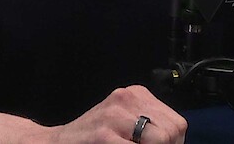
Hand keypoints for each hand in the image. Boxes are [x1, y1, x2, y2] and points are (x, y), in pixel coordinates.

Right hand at [45, 85, 186, 143]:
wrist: (56, 143)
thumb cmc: (93, 139)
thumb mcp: (125, 124)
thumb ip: (150, 129)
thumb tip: (175, 142)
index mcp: (136, 94)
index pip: (177, 123)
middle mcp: (127, 98)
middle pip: (171, 132)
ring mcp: (114, 116)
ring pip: (159, 140)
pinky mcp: (103, 135)